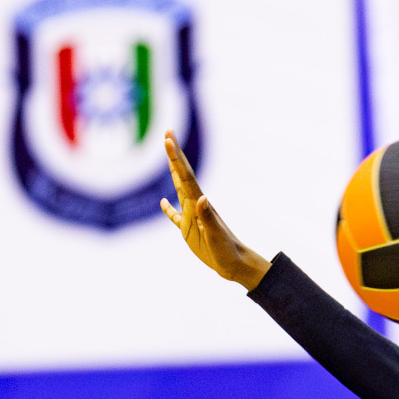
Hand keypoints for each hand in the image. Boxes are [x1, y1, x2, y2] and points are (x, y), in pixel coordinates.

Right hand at [161, 131, 269, 289]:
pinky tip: (163, 203)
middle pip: (182, 175)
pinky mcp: (189, 230)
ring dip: (173, 172)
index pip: (185, 177)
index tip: (168, 139)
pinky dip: (168, 209)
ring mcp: (192, 217)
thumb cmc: (227, 250)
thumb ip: (207, 217)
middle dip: (175, 155)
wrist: (235, 264)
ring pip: (179, 189)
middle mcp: (195, 206)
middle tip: (168, 134)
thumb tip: (202, 198)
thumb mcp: (215, 235)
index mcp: (199, 205)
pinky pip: (175, 216)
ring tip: (168, 157)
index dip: (175, 158)